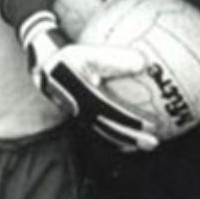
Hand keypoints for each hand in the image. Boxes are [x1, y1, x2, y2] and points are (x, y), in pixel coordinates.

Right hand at [20, 12, 158, 152]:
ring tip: (144, 144)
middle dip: (134, 138)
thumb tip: (143, 63)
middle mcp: (86, 113)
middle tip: (154, 143)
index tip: (153, 126)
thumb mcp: (90, 54)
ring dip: (126, 140)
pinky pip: (101, 128)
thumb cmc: (69, 58)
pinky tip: (127, 133)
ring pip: (107, 133)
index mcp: (89, 100)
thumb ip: (115, 58)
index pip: (115, 114)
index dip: (134, 122)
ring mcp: (83, 117)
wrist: (45, 66)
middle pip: (113, 130)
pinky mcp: (82, 115)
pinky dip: (116, 134)